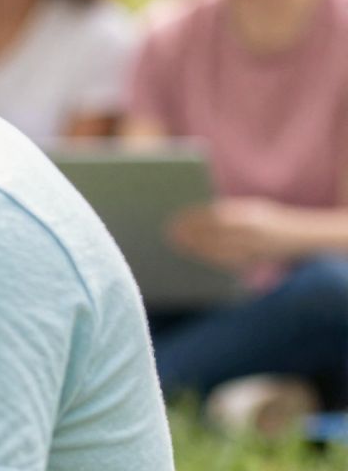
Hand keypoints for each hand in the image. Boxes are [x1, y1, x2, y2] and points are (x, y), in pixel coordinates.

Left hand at [167, 198, 305, 269]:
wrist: (301, 236)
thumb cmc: (267, 219)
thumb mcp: (250, 208)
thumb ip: (226, 211)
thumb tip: (190, 216)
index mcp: (248, 214)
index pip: (213, 217)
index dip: (192, 219)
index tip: (173, 220)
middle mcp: (251, 231)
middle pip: (212, 234)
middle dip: (190, 235)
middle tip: (168, 234)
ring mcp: (253, 248)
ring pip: (217, 250)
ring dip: (195, 248)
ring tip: (177, 245)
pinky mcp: (253, 261)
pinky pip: (226, 262)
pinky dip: (208, 258)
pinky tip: (195, 255)